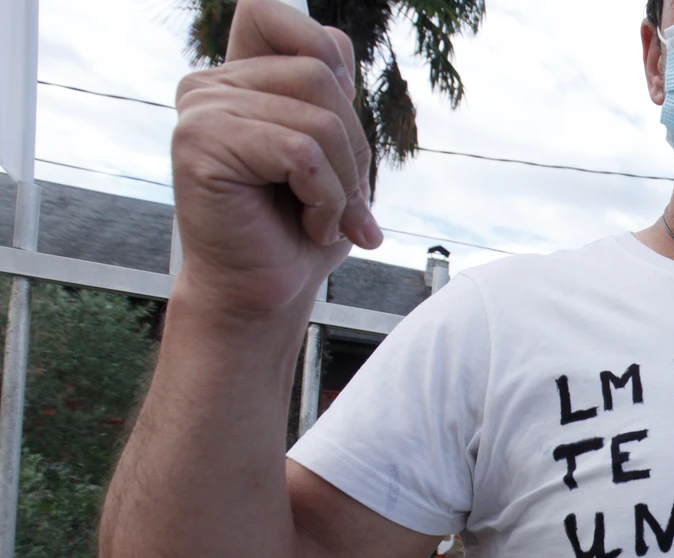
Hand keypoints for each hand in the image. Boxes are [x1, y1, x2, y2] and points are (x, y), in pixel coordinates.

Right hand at [171, 0, 380, 324]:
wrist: (266, 294)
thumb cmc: (299, 230)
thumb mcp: (333, 153)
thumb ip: (329, 94)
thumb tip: (337, 52)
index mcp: (238, 80)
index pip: (276, 16)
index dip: (324, 53)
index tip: (336, 117)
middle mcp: (209, 86)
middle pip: (320, 73)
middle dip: (353, 147)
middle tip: (342, 202)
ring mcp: (200, 111)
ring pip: (318, 116)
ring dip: (343, 181)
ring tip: (324, 218)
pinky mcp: (200, 144)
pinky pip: (300, 151)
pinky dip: (326, 198)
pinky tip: (309, 226)